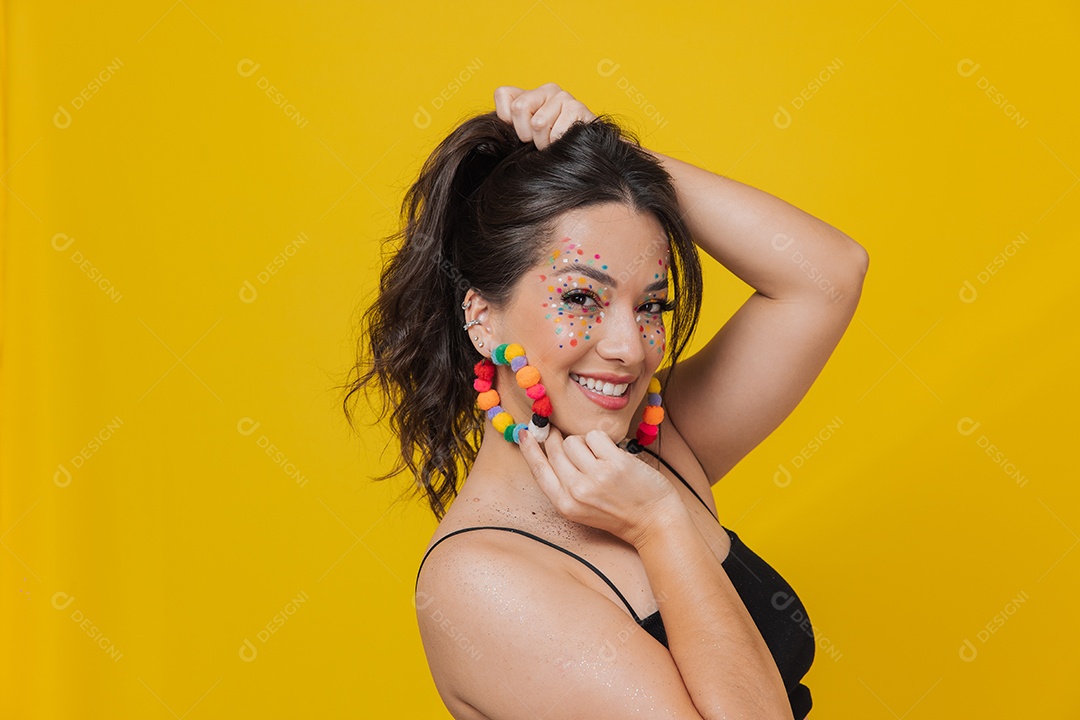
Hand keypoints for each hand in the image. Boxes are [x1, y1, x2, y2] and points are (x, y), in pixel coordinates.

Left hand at [493, 82, 596, 149]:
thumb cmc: (549, 146)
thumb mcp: (525, 136)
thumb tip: (498, 135)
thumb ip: (510, 128)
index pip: (503, 94)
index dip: (507, 120)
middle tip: (538, 140)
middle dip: (526, 134)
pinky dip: (557, 144)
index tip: (520, 132)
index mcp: (530, 93)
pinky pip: (556, 131)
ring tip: (552, 143)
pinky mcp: (578, 108)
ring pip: (538, 123)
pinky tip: (564, 142)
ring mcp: (563, 97)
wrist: (584, 152)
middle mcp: (547, 90)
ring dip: (543, 143)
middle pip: (519, 107)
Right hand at [518, 425, 679, 547]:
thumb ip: (564, 484)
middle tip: (574, 442)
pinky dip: (602, 440)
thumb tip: (549, 447)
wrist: (654, 521)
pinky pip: (595, 436)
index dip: (529, 449)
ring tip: (600, 457)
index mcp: (565, 504)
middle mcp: (577, 491)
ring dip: (585, 442)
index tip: (525, 433)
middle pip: (556, 450)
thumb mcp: (582, 508)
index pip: (538, 470)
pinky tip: (612, 453)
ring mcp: (596, 476)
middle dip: (561, 440)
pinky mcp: (615, 463)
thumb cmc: (619, 513)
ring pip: (574, 440)